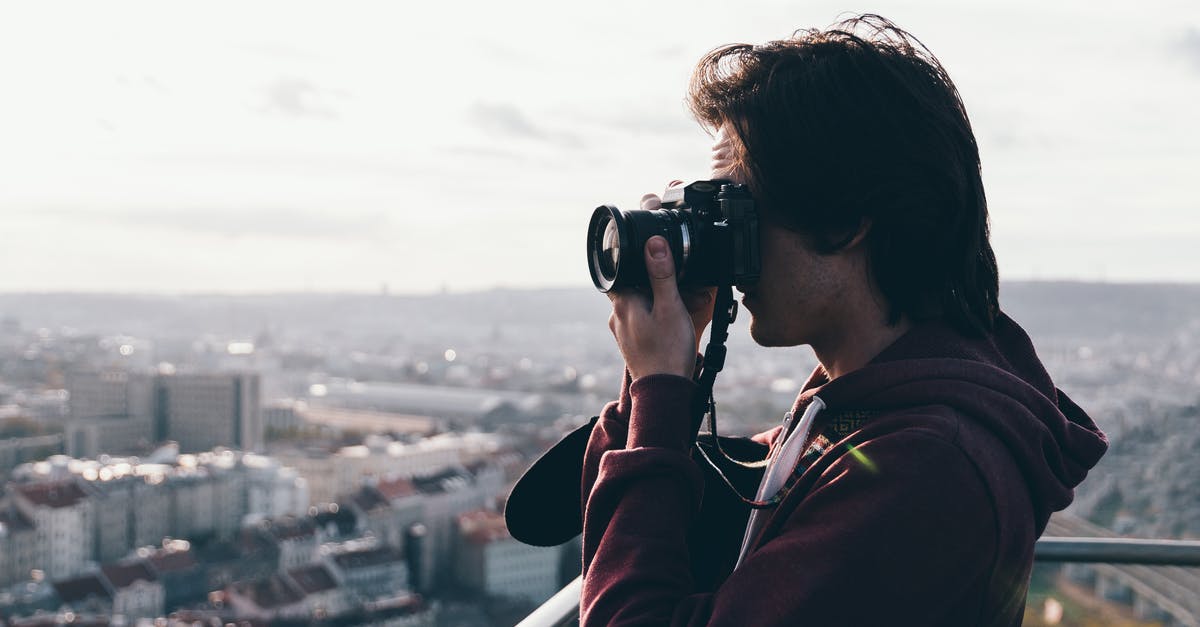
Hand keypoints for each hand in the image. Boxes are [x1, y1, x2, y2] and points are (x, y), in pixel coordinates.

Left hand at [607, 236, 698, 379]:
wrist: (665, 391)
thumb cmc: (668, 351)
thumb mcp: (670, 306)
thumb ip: (662, 274)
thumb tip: (654, 243)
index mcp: (622, 303)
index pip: (626, 270)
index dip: (646, 264)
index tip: (666, 265)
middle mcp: (618, 316)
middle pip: (641, 287)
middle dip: (667, 285)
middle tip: (692, 292)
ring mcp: (625, 332)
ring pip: (647, 305)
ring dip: (669, 302)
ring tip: (695, 307)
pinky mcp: (634, 344)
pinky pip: (647, 322)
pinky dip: (664, 317)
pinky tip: (682, 322)